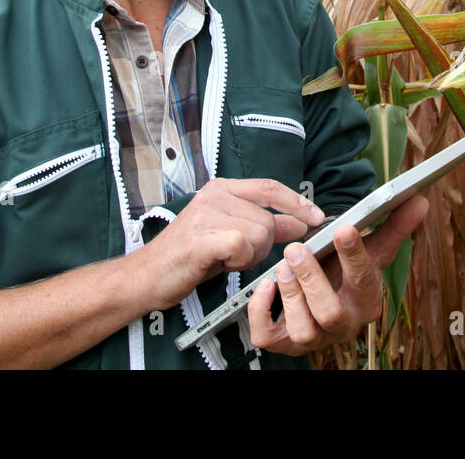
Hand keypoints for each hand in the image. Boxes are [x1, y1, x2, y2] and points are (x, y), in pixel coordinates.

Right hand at [138, 178, 325, 309]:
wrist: (147, 276)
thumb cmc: (189, 256)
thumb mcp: (232, 235)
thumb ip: (265, 225)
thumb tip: (299, 221)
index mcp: (222, 189)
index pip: (270, 188)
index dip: (297, 203)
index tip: (317, 217)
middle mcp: (214, 195)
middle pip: (268, 219)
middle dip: (262, 245)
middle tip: (235, 255)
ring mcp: (205, 214)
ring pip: (259, 234)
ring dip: (248, 256)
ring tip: (224, 259)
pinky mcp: (200, 237)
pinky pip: (242, 245)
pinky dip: (238, 260)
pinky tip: (221, 263)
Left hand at [247, 195, 428, 354]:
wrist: (323, 296)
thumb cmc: (345, 272)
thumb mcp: (369, 250)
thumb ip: (393, 226)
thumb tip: (420, 201)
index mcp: (366, 301)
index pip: (365, 281)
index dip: (354, 256)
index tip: (344, 229)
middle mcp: (342, 325)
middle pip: (331, 314)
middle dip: (313, 281)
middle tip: (297, 249)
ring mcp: (313, 337)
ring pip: (303, 330)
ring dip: (290, 296)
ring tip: (283, 267)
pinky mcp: (283, 342)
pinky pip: (268, 338)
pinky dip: (261, 313)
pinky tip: (265, 286)